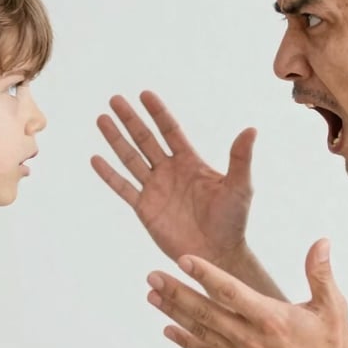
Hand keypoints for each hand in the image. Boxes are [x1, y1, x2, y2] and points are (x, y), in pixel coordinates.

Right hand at [91, 92, 255, 267]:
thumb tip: (251, 129)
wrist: (217, 254)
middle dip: (130, 120)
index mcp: (190, 162)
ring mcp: (155, 189)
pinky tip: (96, 158)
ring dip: (115, 140)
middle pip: (145, 139)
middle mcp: (169, 171)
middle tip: (115, 99)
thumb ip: (240, 158)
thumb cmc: (233, 221)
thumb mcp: (240, 187)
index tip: (145, 94)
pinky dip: (108, 174)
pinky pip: (123, 188)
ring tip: (101, 119)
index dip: (158, 112)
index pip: (170, 130)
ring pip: (130, 159)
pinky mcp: (144, 208)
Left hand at [145, 240, 347, 347]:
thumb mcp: (333, 307)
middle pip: (205, 311)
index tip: (183, 259)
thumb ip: (320, 273)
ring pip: (200, 330)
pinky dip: (185, 341)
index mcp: (271, 318)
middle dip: (176, 291)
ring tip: (151, 295)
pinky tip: (168, 329)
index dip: (205, 274)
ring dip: (174, 312)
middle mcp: (250, 338)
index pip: (230, 292)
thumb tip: (321, 241)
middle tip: (152, 275)